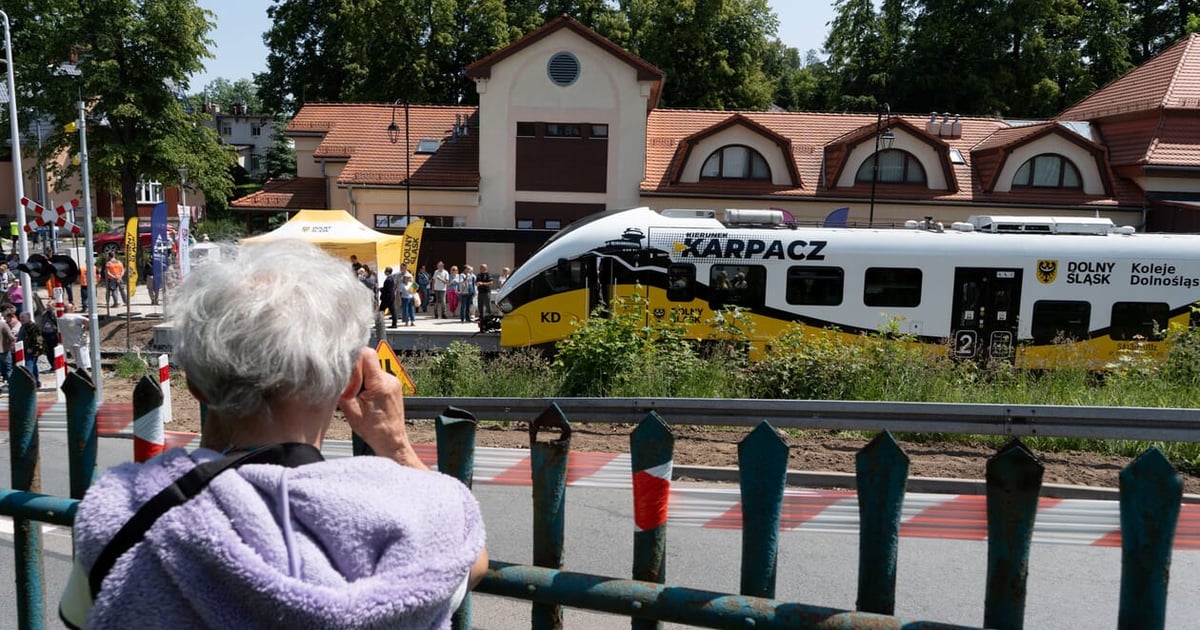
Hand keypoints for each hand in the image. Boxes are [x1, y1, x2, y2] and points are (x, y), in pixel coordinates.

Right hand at [338, 347, 427, 469]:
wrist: (391, 440)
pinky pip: (376, 376)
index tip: (348, 373)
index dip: (353, 359)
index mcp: (379, 384)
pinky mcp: (393, 385)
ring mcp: (393, 381)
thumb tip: (338, 369)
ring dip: (362, 379)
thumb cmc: (373, 430)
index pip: (367, 354)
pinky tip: (366, 398)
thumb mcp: (349, 408)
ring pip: (371, 368)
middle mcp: (389, 379)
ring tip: (360, 397)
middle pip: (368, 361)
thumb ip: (343, 386)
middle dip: (356, 372)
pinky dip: (368, 383)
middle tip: (353, 391)